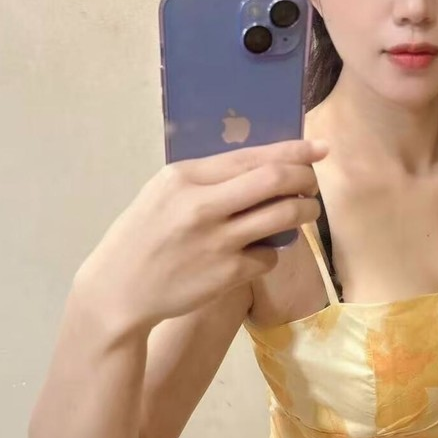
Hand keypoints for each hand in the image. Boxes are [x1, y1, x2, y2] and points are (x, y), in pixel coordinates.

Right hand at [75, 138, 327, 334]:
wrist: (119, 288)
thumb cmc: (144, 236)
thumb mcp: (165, 193)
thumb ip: (208, 179)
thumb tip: (263, 165)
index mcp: (186, 177)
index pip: (252, 155)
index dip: (293, 151)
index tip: (318, 149)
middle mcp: (202, 205)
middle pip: (275, 180)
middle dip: (305, 178)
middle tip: (313, 183)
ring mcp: (217, 241)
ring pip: (283, 216)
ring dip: (304, 211)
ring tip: (305, 211)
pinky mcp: (227, 273)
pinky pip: (269, 256)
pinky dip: (272, 252)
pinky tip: (259, 252)